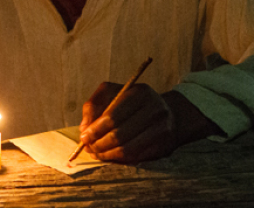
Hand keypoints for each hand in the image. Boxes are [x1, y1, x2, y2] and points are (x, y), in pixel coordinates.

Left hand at [78, 83, 219, 162]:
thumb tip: (84, 128)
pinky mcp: (165, 146)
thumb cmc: (133, 103)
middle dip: (99, 144)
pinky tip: (110, 156)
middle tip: (88, 148)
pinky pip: (137, 157)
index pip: (113, 116)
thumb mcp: (112, 93)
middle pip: (120, 135)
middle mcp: (155, 110)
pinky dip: (119, 159)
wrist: (169, 113)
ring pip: (127, 149)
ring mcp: (163, 129)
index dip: (95, 129)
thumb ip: (94, 105)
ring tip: (96, 153)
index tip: (84, 137)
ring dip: (107, 154)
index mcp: (140, 93)